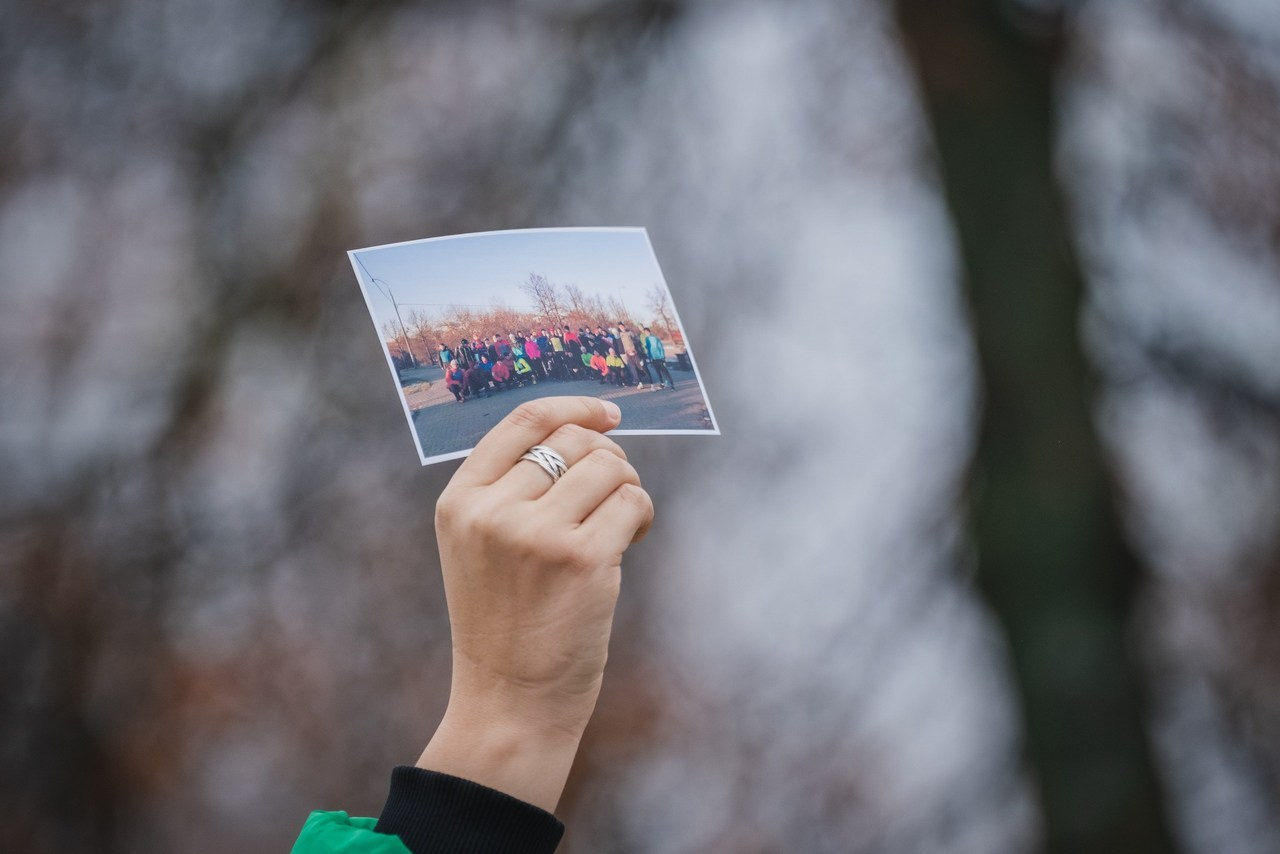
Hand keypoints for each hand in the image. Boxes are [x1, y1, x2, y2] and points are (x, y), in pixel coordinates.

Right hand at [417, 397, 653, 811]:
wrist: (509, 701)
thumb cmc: (505, 622)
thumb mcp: (480, 546)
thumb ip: (512, 488)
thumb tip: (590, 431)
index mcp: (460, 500)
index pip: (523, 421)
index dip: (574, 406)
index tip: (609, 412)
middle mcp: (492, 511)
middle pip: (575, 440)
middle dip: (608, 459)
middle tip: (613, 494)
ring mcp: (536, 534)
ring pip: (610, 466)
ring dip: (628, 488)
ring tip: (621, 523)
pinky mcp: (583, 560)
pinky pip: (633, 502)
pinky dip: (643, 515)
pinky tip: (632, 541)